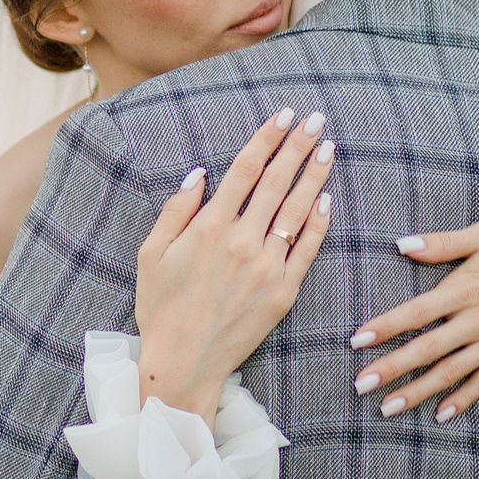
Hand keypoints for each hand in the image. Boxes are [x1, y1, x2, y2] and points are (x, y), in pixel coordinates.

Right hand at [134, 107, 336, 421]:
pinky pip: (307, 248)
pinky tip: (327, 199)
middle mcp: (243, 241)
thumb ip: (176, 210)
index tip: (282, 115)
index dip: (266, 138)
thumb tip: (200, 174)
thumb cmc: (161, 308)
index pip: (245, 169)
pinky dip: (319, 221)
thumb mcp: (150, 254)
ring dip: (315, 175)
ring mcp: (267, 266)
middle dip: (298, 146)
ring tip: (328, 148)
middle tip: (315, 119)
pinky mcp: (284, 291)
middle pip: (277, 181)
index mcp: (210, 227)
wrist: (185, 362)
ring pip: (298, 210)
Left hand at [350, 210, 478, 422]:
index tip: (355, 343)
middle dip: (390, 370)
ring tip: (387, 409)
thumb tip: (401, 244)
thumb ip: (444, 243)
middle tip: (358, 388)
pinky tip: (441, 414)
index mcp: (469, 287)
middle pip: (426, 350)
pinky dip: (463, 399)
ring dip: (417, 392)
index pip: (415, 313)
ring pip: (450, 373)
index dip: (384, 329)